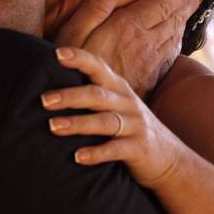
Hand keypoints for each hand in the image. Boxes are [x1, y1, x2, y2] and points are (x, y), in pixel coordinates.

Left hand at [42, 46, 190, 188]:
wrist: (170, 159)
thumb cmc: (132, 129)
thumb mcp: (118, 106)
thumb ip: (94, 95)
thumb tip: (52, 87)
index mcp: (119, 89)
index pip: (98, 67)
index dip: (79, 59)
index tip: (56, 54)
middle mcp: (127, 103)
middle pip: (97, 95)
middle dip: (70, 96)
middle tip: (43, 100)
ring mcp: (135, 126)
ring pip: (104, 121)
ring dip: (78, 123)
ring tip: (53, 127)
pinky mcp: (139, 149)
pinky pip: (116, 149)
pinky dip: (96, 153)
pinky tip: (77, 157)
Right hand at [53, 0, 200, 96]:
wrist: (81, 108)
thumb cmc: (71, 65)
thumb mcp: (75, 29)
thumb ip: (97, 3)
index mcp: (129, 27)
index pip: (162, 5)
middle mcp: (145, 44)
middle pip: (173, 20)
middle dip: (187, 6)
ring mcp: (150, 64)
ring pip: (174, 39)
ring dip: (184, 23)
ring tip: (191, 12)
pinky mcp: (148, 80)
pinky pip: (169, 57)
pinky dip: (176, 44)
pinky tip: (176, 42)